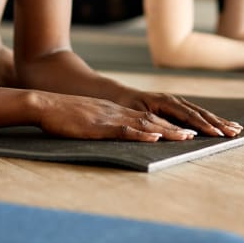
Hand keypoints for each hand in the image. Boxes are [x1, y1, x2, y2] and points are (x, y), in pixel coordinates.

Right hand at [36, 92, 210, 141]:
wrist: (45, 105)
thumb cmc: (64, 115)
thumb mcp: (91, 119)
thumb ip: (106, 125)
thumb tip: (120, 134)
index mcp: (119, 111)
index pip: (153, 117)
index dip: (175, 123)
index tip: (195, 131)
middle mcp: (120, 112)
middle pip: (157, 119)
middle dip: (180, 126)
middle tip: (198, 133)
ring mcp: (111, 118)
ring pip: (145, 124)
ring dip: (168, 131)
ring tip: (189, 137)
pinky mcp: (99, 126)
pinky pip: (123, 130)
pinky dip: (140, 134)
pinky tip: (155, 138)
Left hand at [119, 92, 242, 137]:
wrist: (117, 94)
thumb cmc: (125, 106)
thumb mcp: (137, 115)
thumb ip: (156, 123)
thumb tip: (176, 132)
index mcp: (165, 102)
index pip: (189, 116)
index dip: (204, 126)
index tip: (218, 134)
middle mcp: (174, 100)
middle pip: (200, 113)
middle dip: (218, 123)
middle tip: (235, 132)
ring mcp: (176, 102)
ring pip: (201, 112)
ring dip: (218, 120)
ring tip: (235, 128)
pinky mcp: (176, 106)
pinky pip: (196, 112)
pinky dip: (210, 119)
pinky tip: (220, 124)